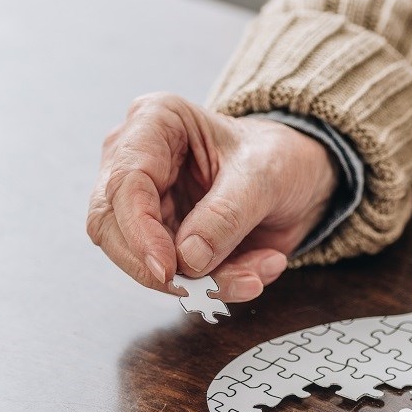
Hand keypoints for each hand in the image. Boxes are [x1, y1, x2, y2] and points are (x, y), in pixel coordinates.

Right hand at [87, 93, 338, 301]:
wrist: (299, 177)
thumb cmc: (278, 157)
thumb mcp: (264, 176)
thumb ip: (226, 214)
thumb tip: (187, 258)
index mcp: (154, 122)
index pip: (124, 183)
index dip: (139, 233)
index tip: (168, 269)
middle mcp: (137, 161)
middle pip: (111, 227)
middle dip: (160, 268)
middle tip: (207, 289)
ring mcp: (145, 203)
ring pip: (142, 260)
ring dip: (200, 282)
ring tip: (255, 276)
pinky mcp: (161, 239)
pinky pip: (174, 277)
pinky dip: (215, 284)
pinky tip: (256, 271)